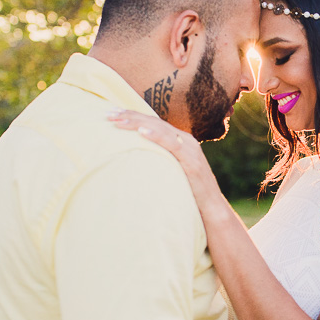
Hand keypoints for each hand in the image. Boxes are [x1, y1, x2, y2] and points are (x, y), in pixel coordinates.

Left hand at [108, 109, 223, 213]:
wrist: (211, 207)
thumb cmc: (189, 191)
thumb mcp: (171, 171)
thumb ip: (159, 160)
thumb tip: (134, 159)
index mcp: (180, 140)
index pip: (153, 122)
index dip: (133, 115)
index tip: (112, 112)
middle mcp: (185, 140)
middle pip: (154, 122)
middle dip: (130, 116)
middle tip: (108, 113)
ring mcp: (189, 149)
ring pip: (161, 129)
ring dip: (137, 123)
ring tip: (118, 121)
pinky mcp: (191, 161)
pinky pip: (172, 145)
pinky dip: (156, 136)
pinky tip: (141, 132)